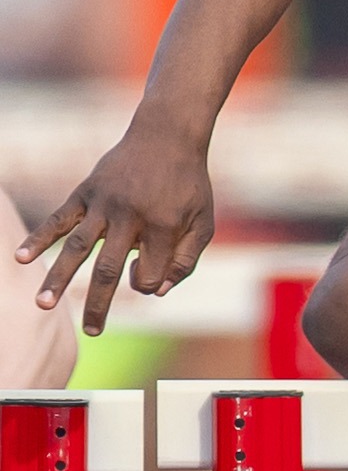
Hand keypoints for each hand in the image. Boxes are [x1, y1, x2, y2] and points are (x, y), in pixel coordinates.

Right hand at [14, 132, 214, 334]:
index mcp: (162, 225)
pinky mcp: (86, 192)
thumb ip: (185, 260)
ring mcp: (104, 204)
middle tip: (92, 333)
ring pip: (78, 247)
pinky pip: (59, 218)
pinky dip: (39, 237)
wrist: (167, 136)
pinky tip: (20, 258)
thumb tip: (156, 293)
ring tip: (43, 305)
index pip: (148, 272)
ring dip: (59, 277)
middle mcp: (131, 216)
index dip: (147, 282)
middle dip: (99, 304)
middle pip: (108, 269)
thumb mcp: (203, 222)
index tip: (143, 272)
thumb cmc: (188, 185)